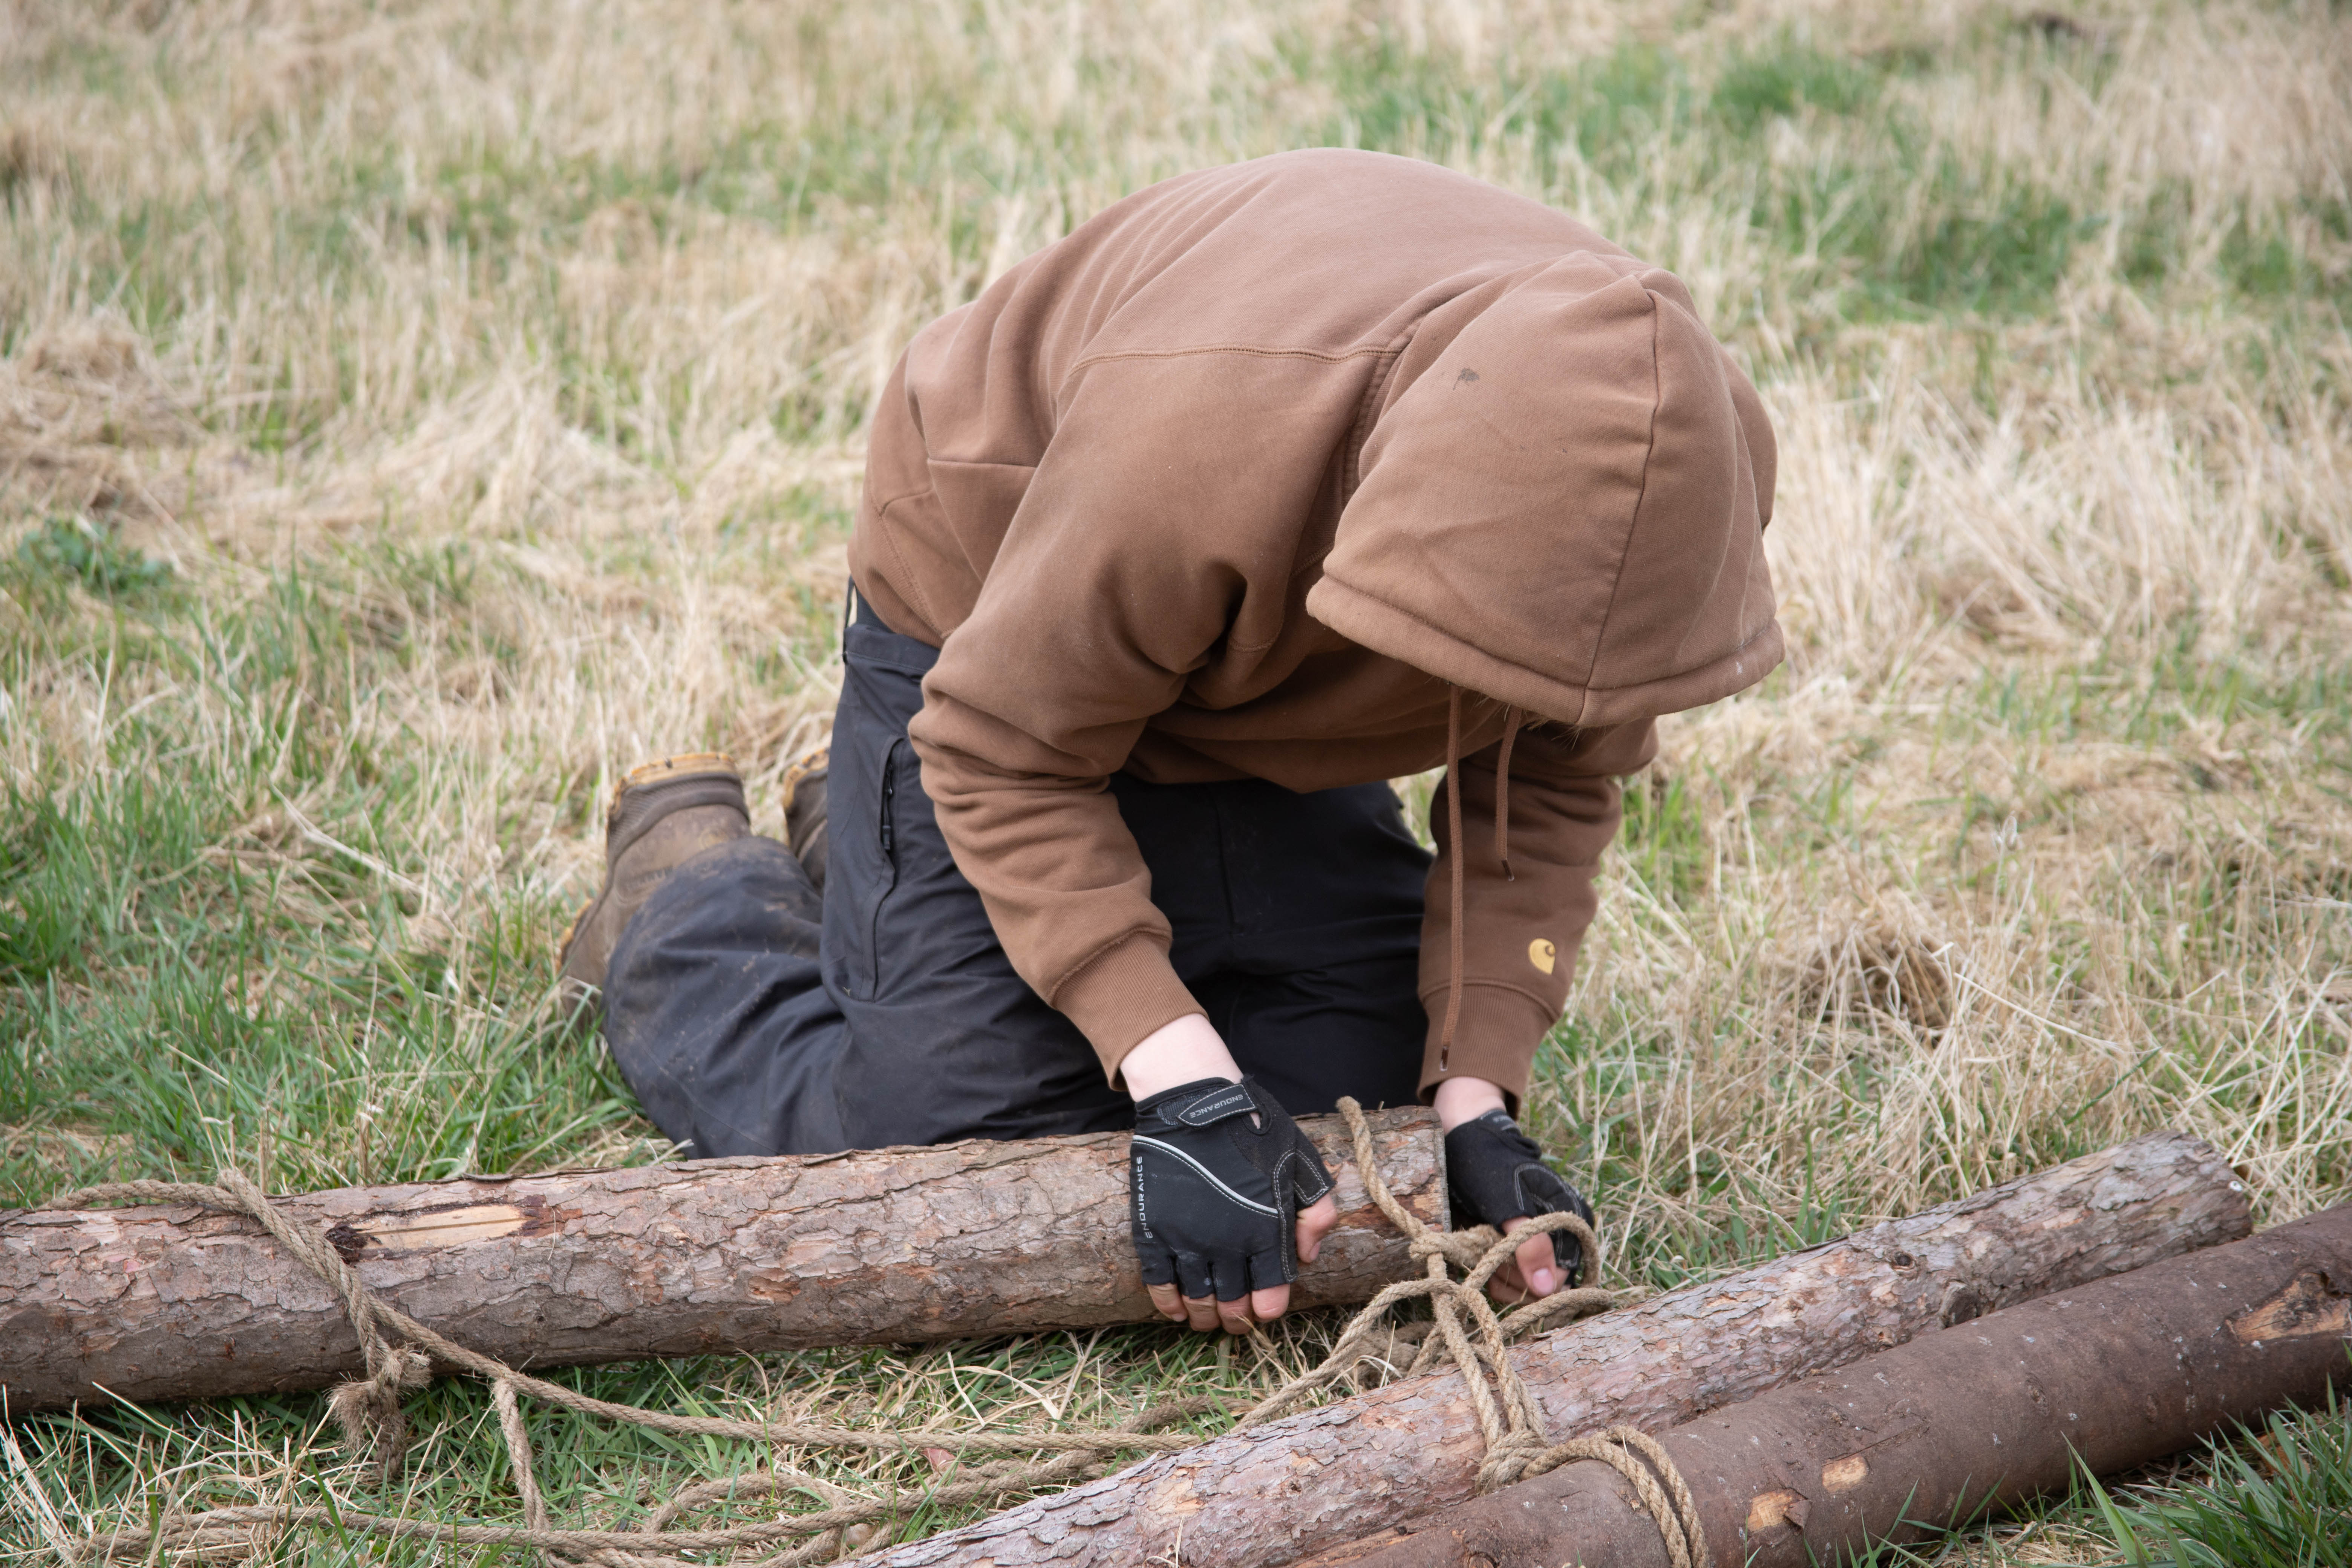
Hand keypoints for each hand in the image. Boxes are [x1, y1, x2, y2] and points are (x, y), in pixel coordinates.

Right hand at [1126, 1051, 1338, 1335]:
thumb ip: (1316, 1212)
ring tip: (1207, 1320)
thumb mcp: (1302, 1161)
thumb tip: (1306, 1257)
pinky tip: (1176, 1311)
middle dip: (1236, 1320)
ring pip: (1196, 1298)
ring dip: (1204, 1317)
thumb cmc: (1253, 1128)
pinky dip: (1167, 1304)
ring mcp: (1187, 1238)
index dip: (1267, 1309)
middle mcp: (1227, 1243)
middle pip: (1232, 1303)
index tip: (1264, 1310)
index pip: (1269, 1292)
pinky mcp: (1154, 1230)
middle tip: (1236, 1321)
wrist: (1194, 1102)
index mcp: (1266, 1230)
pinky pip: (1159, 1282)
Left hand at [1440, 1096, 1595, 1304]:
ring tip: (1484, 1252)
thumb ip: (1528, 1243)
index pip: (1562, 1277)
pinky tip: (1484, 1257)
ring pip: (1529, 1286)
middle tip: (1489, 1258)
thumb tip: (1547, 1288)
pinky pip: (1516, 1279)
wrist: (1464, 1144)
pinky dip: (1497, 1275)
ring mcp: (1542, 1242)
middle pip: (1545, 1285)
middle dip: (1514, 1280)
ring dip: (1502, 1278)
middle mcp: (1562, 1235)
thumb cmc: (1487, 1168)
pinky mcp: (1521, 1247)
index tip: (1501, 1268)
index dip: (1531, 1282)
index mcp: (1572, 1219)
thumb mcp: (1507, 1203)